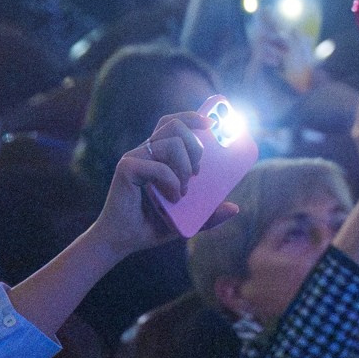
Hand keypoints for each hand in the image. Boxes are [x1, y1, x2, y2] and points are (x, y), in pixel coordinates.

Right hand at [94, 111, 230, 259]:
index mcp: (157, 155)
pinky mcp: (126, 168)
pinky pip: (159, 166)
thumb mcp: (187, 219)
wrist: (123, 240)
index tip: (211, 124)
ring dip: (184, 166)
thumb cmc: (151, 225)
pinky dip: (171, 182)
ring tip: (184, 190)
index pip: (174, 123)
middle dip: (195, 144)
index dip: (192, 117)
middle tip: (198, 173)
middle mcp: (145, 151)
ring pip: (170, 143)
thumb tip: (235, 208)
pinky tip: (173, 197)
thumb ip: (208, 215)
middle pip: (175, 126)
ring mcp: (135, 157)